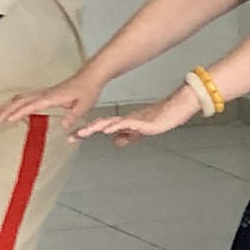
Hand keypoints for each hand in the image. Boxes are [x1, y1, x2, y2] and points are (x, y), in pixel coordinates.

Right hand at [0, 76, 105, 125]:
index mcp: (52, 97)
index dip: (19, 112)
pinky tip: (11, 107)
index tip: (7, 119)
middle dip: (7, 109)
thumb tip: (64, 126)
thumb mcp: (84, 104)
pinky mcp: (46, 93)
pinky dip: (16, 102)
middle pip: (22, 100)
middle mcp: (45, 94)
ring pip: (22, 98)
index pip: (32, 105)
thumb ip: (74, 115)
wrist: (90, 76)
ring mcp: (44, 93)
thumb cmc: (88, 90)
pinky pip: (27, 97)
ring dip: (9, 105)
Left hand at [75, 86, 202, 142]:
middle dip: (86, 131)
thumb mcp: (141, 132)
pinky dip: (116, 126)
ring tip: (84, 132)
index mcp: (124, 123)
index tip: (73, 137)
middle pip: (102, 124)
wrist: (178, 108)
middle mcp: (125, 120)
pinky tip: (107, 129)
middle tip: (71, 137)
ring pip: (111, 124)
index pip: (102, 127)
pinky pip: (126, 124)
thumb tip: (114, 141)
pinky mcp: (142, 121)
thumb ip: (128, 136)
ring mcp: (133, 120)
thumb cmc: (162, 118)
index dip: (88, 131)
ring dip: (97, 128)